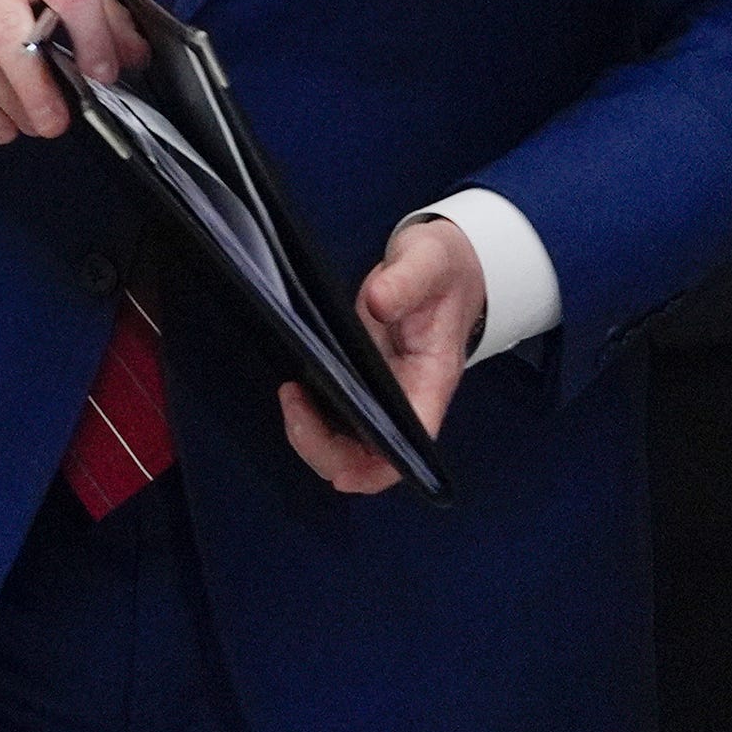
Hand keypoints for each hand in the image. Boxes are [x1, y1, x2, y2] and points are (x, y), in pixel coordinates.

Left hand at [278, 215, 481, 495]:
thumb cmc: (443, 266)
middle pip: (368, 455)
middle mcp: (407, 396)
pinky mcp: (362, 375)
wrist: (443, 260)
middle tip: (291, 397)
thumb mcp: (429, 261)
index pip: (408, 446)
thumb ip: (406, 280)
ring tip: (289, 391)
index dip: (375, 471)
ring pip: (347, 440)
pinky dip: (312, 411)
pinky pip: (336, 412)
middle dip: (324, 447)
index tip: (338, 471)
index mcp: (431, 381)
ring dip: (312, 431)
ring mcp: (383, 390)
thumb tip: (377, 302)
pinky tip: (294, 386)